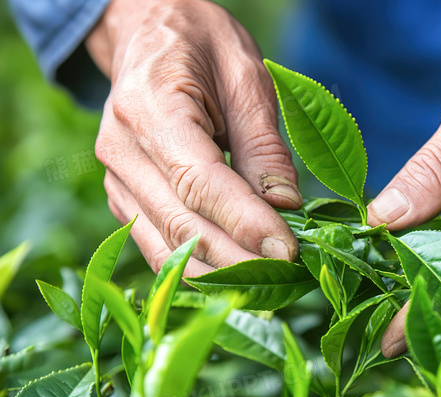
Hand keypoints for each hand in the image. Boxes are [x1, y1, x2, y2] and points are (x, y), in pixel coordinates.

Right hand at [87, 0, 299, 275]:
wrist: (148, 32)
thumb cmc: (202, 45)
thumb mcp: (246, 77)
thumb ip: (263, 146)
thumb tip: (286, 207)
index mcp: (150, 108)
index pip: (199, 182)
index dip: (245, 223)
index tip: (289, 251)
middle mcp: (122, 151)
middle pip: (181, 224)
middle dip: (239, 260)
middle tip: (291, 278)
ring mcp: (117, 180)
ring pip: (166, 247)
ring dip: (220, 276)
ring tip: (271, 288)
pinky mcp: (126, 199)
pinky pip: (159, 246)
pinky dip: (197, 269)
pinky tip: (237, 280)